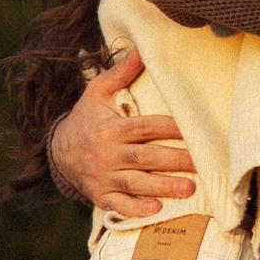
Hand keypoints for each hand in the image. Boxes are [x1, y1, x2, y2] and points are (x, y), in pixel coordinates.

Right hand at [48, 50, 195, 217]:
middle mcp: (107, 153)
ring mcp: (104, 177)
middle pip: (144, 157)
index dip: (167, 127)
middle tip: (200, 164)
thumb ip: (120, 74)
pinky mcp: (101, 196)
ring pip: (136, 183)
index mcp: (110, 128)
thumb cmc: (87, 119)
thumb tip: (141, 49)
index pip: (143, 127)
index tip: (191, 129)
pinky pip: (119, 205)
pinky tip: (156, 209)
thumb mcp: (97, 93)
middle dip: (173, 160)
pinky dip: (136, 209)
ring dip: (162, 187)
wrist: (58, 152)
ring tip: (188, 190)